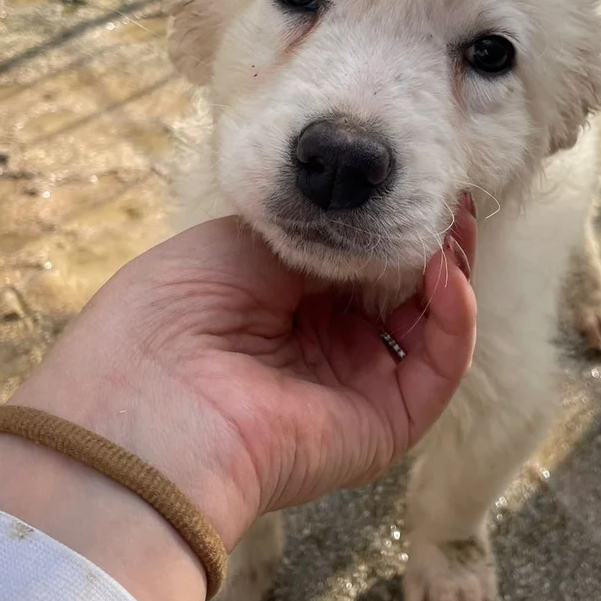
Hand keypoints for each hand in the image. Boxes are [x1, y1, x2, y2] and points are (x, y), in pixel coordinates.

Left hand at [0, 202, 475, 600]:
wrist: (146, 401)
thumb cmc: (170, 310)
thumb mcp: (244, 241)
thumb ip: (321, 228)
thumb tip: (381, 218)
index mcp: (280, 303)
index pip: (357, 259)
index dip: (388, 220)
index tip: (414, 175)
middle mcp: (322, 346)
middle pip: (402, 290)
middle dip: (429, 241)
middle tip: (447, 195)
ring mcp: (357, 387)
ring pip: (430, 327)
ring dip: (451, 273)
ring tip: (453, 227)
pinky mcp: (384, 425)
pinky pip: (438, 368)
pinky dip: (454, 319)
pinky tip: (446, 274)